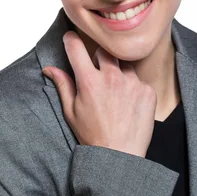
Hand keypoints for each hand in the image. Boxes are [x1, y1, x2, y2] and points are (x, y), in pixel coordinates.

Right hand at [42, 31, 156, 157]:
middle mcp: (112, 78)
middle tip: (96, 77)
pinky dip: (133, 88)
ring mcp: (132, 83)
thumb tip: (49, 69)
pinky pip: (139, 80)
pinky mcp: (148, 90)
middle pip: (103, 51)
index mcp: (89, 81)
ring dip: (118, 73)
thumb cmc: (93, 136)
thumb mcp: (71, 111)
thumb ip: (63, 85)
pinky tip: (128, 104)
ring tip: (115, 95)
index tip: (70, 39)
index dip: (71, 40)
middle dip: (98, 59)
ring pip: (123, 65)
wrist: (120, 156)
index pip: (76, 47)